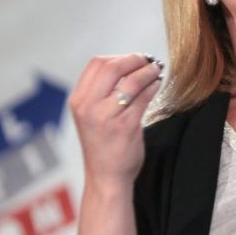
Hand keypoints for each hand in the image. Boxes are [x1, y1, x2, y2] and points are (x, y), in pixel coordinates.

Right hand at [68, 54, 163, 192]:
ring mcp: (106, 117)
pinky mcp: (126, 126)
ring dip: (148, 71)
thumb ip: (102, 92)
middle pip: (113, 67)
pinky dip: (153, 86)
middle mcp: (88, 107)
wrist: (106, 177)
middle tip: (148, 61)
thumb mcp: (91, 115)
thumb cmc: (102, 145)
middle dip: (134, 59)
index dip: (118, 57)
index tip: (133, 59)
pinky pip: (144, 97)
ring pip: (132, 81)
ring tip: (156, 70)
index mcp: (78, 101)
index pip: (96, 64)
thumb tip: (129, 64)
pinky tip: (157, 85)